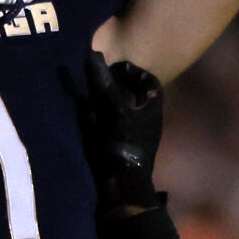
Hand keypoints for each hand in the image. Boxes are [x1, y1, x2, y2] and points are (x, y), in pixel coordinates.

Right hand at [75, 51, 163, 213]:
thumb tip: (93, 54)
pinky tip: (85, 120)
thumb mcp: (111, 106)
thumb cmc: (123, 141)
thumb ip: (102, 80)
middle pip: (135, 96)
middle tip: (99, 79)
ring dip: (107, 104)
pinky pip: (113, 127)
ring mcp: (136, 136)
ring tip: (88, 97)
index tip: (116, 67)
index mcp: (153, 108)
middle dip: (118, 87)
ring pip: (123, 112)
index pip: (149, 81)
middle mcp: (148, 121)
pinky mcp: (123, 149)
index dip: (133, 71)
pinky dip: (101, 120)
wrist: (122, 184)